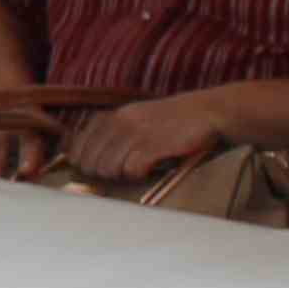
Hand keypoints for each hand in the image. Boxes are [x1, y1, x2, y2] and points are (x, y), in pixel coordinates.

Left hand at [57, 91, 230, 186]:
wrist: (210, 112)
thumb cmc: (174, 122)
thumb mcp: (138, 118)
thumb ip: (114, 134)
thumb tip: (88, 159)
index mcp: (113, 115)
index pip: (78, 147)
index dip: (84, 164)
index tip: (96, 171)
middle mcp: (120, 122)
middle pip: (91, 163)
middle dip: (103, 174)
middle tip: (122, 173)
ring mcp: (136, 133)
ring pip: (108, 168)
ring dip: (122, 175)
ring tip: (139, 169)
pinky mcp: (154, 145)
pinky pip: (131, 170)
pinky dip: (139, 175)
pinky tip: (150, 169)